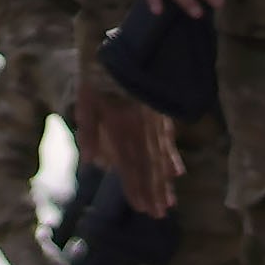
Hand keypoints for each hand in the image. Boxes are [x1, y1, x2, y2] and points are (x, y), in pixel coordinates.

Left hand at [71, 81, 180, 216]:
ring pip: (161, 159)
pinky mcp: (162, 114)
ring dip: (165, 183)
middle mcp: (142, 131)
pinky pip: (169, 141)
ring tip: (169, 203)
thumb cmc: (101, 74)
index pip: (130, 167)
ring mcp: (155, 124)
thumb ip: (89, 132)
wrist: (133, 49)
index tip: (142, 208)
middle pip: (149, 168)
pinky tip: (177, 172)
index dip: (136, 189)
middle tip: (159, 215)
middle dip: (153, 193)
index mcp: (121, 130)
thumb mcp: (87, 101)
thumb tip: (92, 163)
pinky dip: (173, 158)